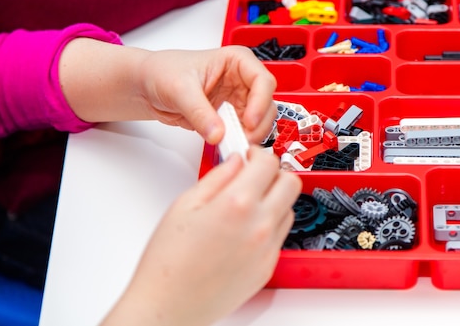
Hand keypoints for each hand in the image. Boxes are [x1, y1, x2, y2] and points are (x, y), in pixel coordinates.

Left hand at [59, 39, 276, 144]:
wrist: (148, 86)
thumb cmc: (163, 72)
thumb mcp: (180, 90)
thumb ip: (200, 113)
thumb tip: (218, 134)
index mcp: (237, 61)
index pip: (262, 80)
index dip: (261, 102)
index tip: (249, 121)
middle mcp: (243, 80)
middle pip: (267, 104)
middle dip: (259, 124)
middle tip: (243, 140)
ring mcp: (239, 100)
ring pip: (260, 120)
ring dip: (252, 134)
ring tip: (235, 144)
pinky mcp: (231, 118)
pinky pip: (244, 131)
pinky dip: (240, 140)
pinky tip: (230, 146)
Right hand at [101, 147, 301, 325]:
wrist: (169, 306)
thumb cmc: (168, 261)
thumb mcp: (185, 205)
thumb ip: (217, 177)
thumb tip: (236, 161)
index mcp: (237, 204)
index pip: (269, 163)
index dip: (258, 154)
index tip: (249, 157)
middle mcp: (260, 225)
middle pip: (290, 183)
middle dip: (274, 174)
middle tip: (254, 177)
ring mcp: (268, 248)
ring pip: (289, 208)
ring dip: (274, 200)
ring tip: (245, 206)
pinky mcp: (268, 267)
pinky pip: (280, 235)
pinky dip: (269, 225)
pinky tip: (244, 230)